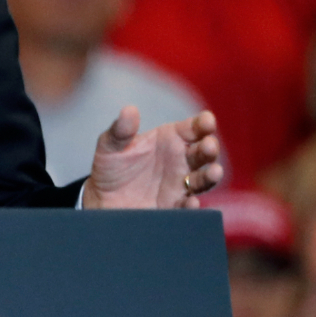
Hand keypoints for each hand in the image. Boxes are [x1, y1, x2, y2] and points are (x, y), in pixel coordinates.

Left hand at [83, 107, 222, 209]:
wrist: (101, 198)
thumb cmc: (110, 166)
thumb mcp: (110, 146)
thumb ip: (120, 130)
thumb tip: (129, 110)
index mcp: (170, 138)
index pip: (192, 128)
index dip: (203, 123)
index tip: (207, 121)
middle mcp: (181, 160)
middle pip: (203, 152)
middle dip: (209, 148)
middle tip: (208, 146)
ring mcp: (180, 184)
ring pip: (203, 179)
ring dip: (211, 175)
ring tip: (214, 172)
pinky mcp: (174, 206)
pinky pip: (187, 206)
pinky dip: (192, 205)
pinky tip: (192, 202)